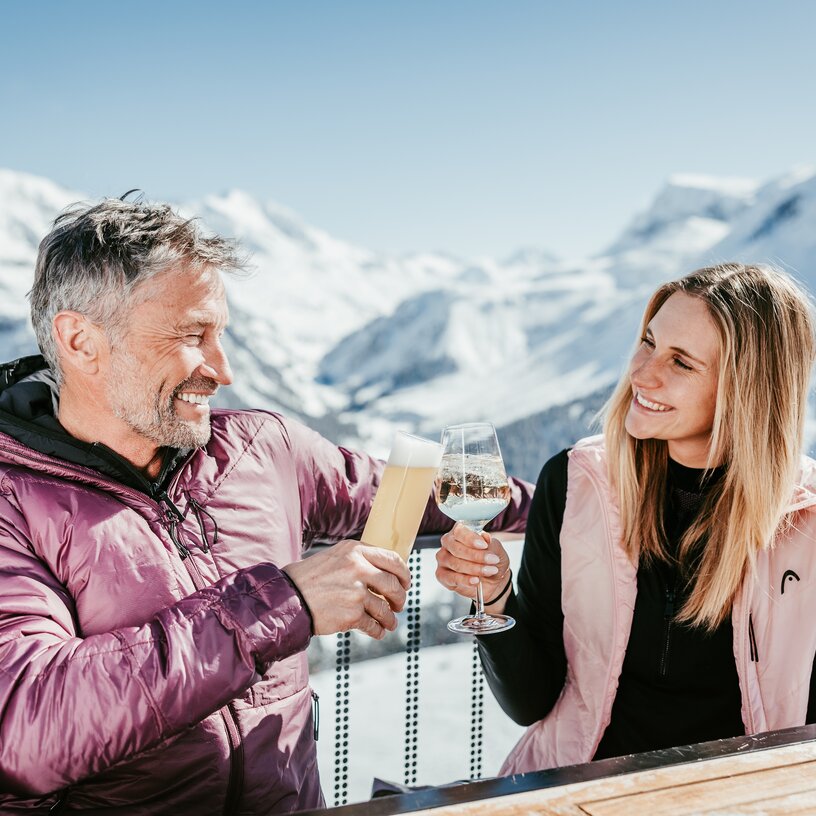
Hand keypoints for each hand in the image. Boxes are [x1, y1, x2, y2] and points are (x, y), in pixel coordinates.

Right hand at [283, 540, 410, 639]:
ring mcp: (356, 593)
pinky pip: (373, 625)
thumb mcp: (335, 556)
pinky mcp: (351, 615)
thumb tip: (386, 572)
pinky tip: (377, 631)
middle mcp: (359, 569)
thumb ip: (359, 560)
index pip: (393, 559)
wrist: (288, 597)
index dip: (405, 573)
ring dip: (390, 618)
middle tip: (398, 604)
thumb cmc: (310, 577)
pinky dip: (378, 631)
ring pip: (385, 609)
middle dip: (400, 598)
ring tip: (390, 623)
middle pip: (394, 585)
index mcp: (356, 551)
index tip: (406, 582)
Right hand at [435, 522, 510, 602]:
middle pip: (456, 548)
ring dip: (475, 568)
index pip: (459, 531)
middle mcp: (448, 544)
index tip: (484, 545)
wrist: (494, 582)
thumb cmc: (492, 561)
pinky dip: (465, 580)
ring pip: (455, 563)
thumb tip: (486, 537)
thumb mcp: (496, 550)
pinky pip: (451, 578)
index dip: (470, 538)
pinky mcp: (442, 575)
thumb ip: (491, 543)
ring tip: (489, 571)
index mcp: (459, 532)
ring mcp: (443, 560)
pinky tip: (476, 580)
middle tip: (492, 560)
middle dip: (476, 556)